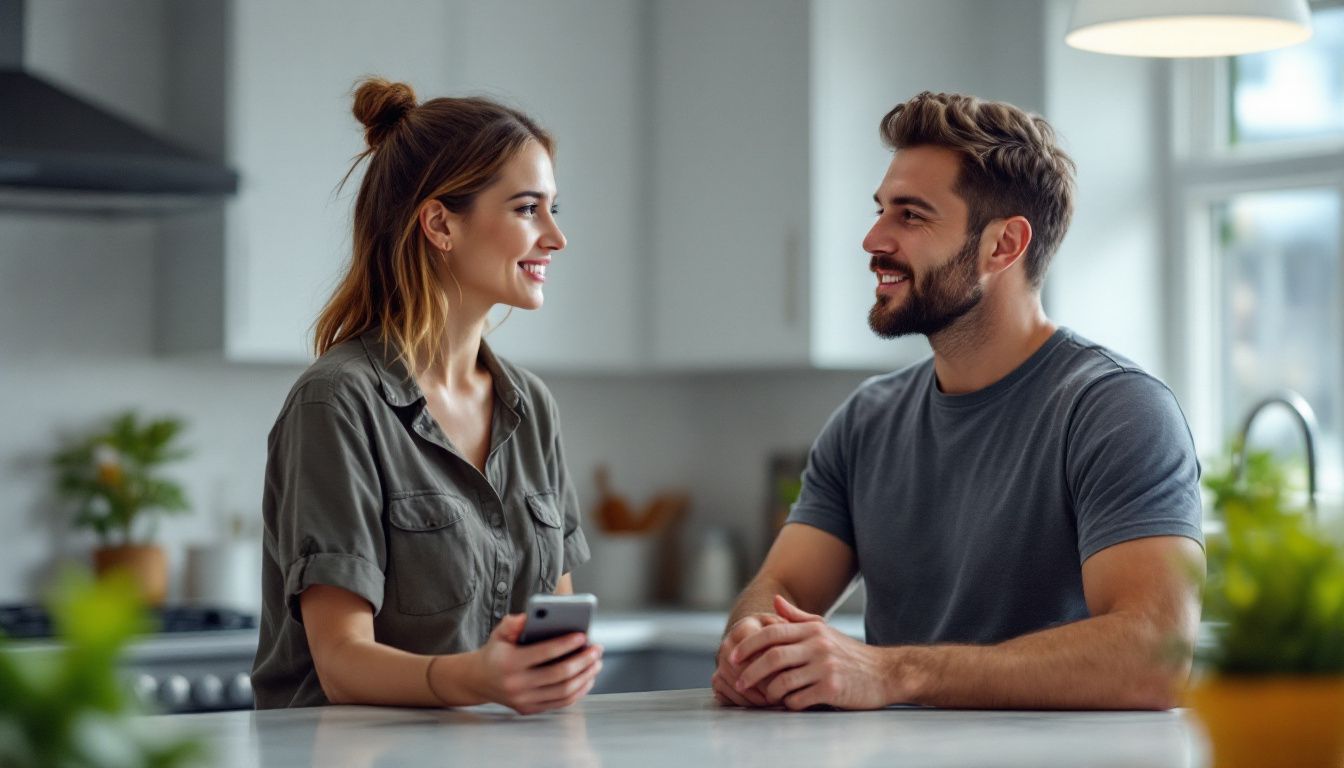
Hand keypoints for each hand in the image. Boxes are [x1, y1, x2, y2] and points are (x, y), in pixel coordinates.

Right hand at [463, 613, 603, 714]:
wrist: (479, 680)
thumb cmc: (496, 652)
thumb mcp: (499, 633)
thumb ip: (513, 623)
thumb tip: (530, 617)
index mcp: (509, 663)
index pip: (544, 653)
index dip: (566, 644)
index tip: (583, 635)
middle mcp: (516, 685)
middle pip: (559, 674)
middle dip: (583, 661)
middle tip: (596, 649)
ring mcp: (524, 700)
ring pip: (563, 691)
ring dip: (585, 676)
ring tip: (596, 662)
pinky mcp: (530, 709)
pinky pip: (561, 702)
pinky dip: (578, 691)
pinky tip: (587, 678)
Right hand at [711, 611, 786, 706]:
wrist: (755, 640)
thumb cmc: (775, 635)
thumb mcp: (783, 626)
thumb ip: (787, 629)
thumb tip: (789, 639)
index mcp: (743, 628)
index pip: (751, 647)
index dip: (767, 663)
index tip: (785, 674)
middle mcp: (727, 643)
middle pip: (739, 667)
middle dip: (760, 683)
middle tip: (778, 693)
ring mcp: (720, 661)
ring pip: (730, 681)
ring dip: (751, 694)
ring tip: (771, 701)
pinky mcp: (717, 676)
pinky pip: (722, 691)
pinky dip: (740, 700)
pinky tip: (758, 704)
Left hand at [731, 595, 892, 710]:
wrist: (884, 673)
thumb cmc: (849, 653)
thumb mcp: (824, 630)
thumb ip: (797, 617)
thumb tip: (774, 600)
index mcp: (813, 629)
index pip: (771, 633)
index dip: (747, 645)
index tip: (732, 656)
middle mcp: (818, 645)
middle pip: (772, 657)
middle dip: (750, 672)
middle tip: (738, 682)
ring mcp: (826, 668)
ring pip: (783, 681)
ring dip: (768, 692)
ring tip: (765, 696)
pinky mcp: (833, 689)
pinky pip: (799, 699)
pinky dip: (788, 704)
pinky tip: (788, 703)